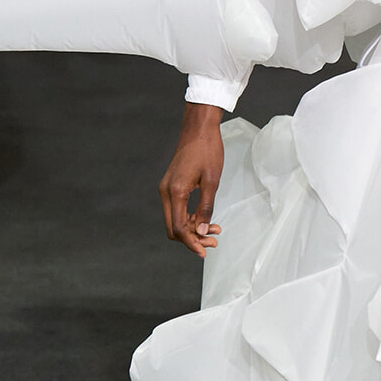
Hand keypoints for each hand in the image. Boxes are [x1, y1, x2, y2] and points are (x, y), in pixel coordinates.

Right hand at [159, 103, 224, 257]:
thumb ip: (205, 208)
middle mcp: (166, 192)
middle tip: (214, 242)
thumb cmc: (208, 151)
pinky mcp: (171, 186)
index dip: (192, 243)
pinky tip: (205, 219)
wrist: (199, 128)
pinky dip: (189, 218)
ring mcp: (166, 189)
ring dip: (192, 229)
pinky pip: (176, 209)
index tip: (205, 251)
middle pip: (173, 228)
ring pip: (174, 220)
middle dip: (192, 239)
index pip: (178, 228)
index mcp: (175, 192)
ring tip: (215, 231)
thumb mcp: (212, 181)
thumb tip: (201, 232)